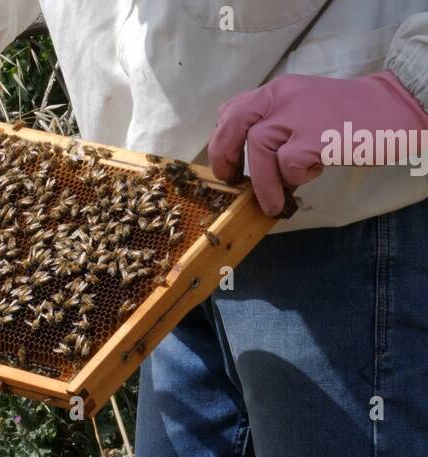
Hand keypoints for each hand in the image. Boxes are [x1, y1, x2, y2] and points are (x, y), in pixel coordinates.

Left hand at [209, 71, 427, 216]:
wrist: (395, 106)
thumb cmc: (350, 114)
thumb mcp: (304, 106)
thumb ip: (277, 122)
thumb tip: (251, 157)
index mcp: (277, 91)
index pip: (233, 109)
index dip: (223, 136)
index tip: (227, 158)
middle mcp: (281, 98)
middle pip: (232, 124)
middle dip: (223, 156)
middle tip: (229, 180)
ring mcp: (298, 116)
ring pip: (259, 149)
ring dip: (262, 182)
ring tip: (272, 202)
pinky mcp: (315, 137)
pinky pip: (288, 164)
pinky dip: (293, 179)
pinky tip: (311, 177)